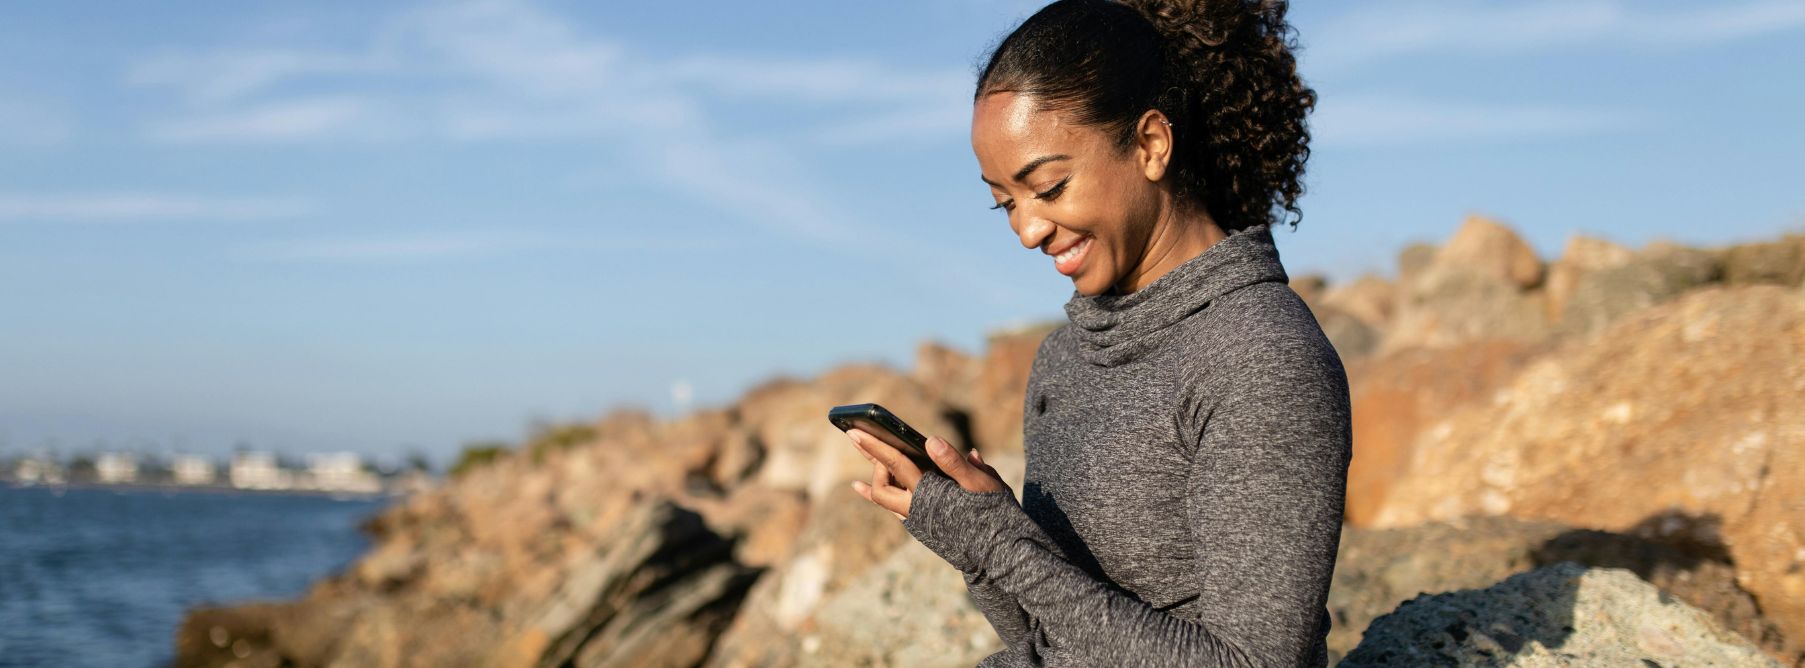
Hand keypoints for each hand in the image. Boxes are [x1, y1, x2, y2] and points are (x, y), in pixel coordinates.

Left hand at [846, 428, 1009, 519]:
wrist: (1000, 552)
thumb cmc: (994, 513)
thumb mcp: (981, 483)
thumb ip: (954, 462)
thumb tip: (931, 440)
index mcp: (929, 495)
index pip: (895, 464)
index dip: (874, 446)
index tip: (853, 431)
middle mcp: (916, 511)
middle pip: (881, 486)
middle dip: (873, 461)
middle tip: (865, 439)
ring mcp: (917, 521)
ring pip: (885, 497)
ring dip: (876, 475)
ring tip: (867, 454)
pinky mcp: (921, 526)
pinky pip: (891, 506)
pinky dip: (877, 493)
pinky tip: (859, 485)